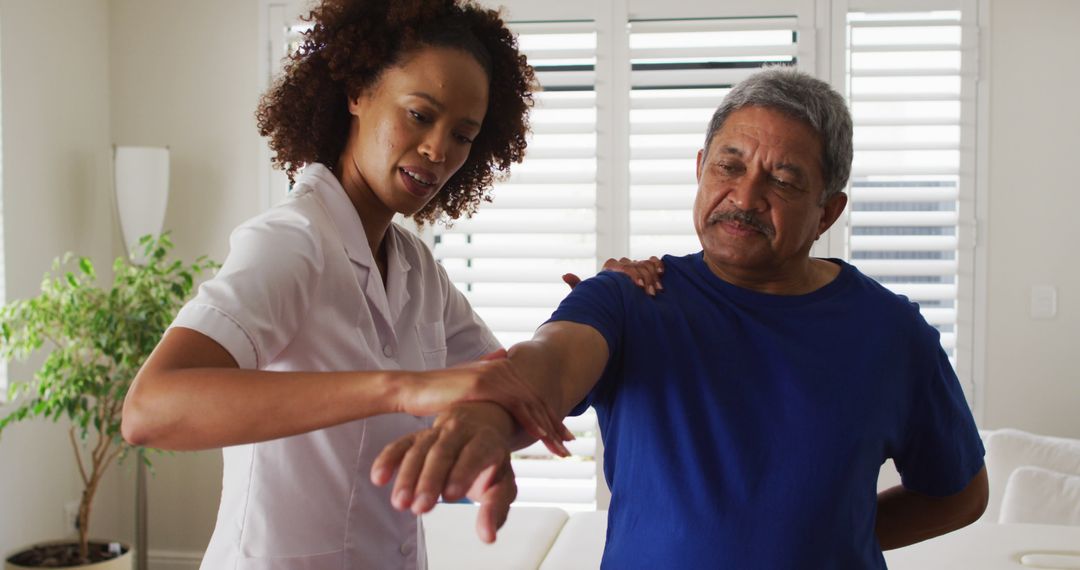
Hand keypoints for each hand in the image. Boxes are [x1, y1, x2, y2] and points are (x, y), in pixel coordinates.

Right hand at [372, 403, 517, 542]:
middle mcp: (460, 432)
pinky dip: (388, 459)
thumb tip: (487, 536)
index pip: (474, 454)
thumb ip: (495, 509)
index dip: (461, 473)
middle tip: (420, 508)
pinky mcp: (416, 436)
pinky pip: (400, 444)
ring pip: (419, 449)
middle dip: (429, 480)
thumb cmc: (490, 460)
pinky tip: (379, 477)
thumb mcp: (502, 483)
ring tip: (400, 502)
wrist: (478, 424)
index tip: (450, 497)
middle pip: (442, 452)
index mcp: (486, 441)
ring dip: (407, 476)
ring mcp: (436, 432)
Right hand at [399, 349, 571, 456]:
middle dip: (554, 424)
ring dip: (549, 428)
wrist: (412, 390)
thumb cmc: (437, 394)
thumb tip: (501, 361)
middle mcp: (501, 369)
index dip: (548, 415)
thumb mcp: (465, 389)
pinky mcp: (485, 384)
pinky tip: (542, 437)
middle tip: (568, 443)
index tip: (560, 433)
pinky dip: (532, 422)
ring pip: (531, 404)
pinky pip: (516, 406)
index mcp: (500, 371)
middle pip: (537, 400)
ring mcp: (495, 376)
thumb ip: (485, 380)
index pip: (531, 397)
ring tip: (561, 447)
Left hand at [563, 255, 664, 295]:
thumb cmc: (600, 305)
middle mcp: (622, 266)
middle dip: (644, 278)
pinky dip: (658, 265)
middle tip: (648, 293)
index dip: (631, 274)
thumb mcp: (590, 297)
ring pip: (646, 264)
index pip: (623, 265)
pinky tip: (662, 274)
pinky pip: (653, 262)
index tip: (636, 286)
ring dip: (652, 276)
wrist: (612, 311)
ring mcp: (634, 268)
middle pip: (636, 265)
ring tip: (655, 291)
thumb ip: (578, 285)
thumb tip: (564, 274)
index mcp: (610, 269)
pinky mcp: (646, 273)